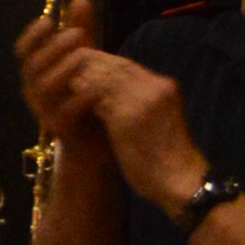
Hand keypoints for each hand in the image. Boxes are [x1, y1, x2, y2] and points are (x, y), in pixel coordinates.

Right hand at [17, 0, 101, 143]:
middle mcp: (35, 91)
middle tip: (76, 34)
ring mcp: (45, 112)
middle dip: (52, 48)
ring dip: (62, 69)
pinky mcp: (61, 131)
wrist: (95, 145)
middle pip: (33, 66)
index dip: (32, 35)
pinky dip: (79, 99)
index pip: (23, 50)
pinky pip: (64, 113)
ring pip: (44, 88)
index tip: (49, 20)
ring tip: (83, 55)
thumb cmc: (87, 97)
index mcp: (37, 73)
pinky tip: (96, 87)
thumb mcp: (86, 60)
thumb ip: (81, 31)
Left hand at [60, 48, 208, 214]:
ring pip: (104, 79)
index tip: (81, 66)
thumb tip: (110, 90)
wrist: (182, 182)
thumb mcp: (158, 118)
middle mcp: (156, 87)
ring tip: (62, 82)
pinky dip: (82, 98)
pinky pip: (98, 101)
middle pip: (114, 66)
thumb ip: (140, 100)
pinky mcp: (127, 118)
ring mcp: (143, 101)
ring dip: (82, 79)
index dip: (101, 62)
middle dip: (88, 66)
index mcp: (165, 86)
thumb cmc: (167, 157)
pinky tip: (68, 100)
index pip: (127, 64)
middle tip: (63, 69)